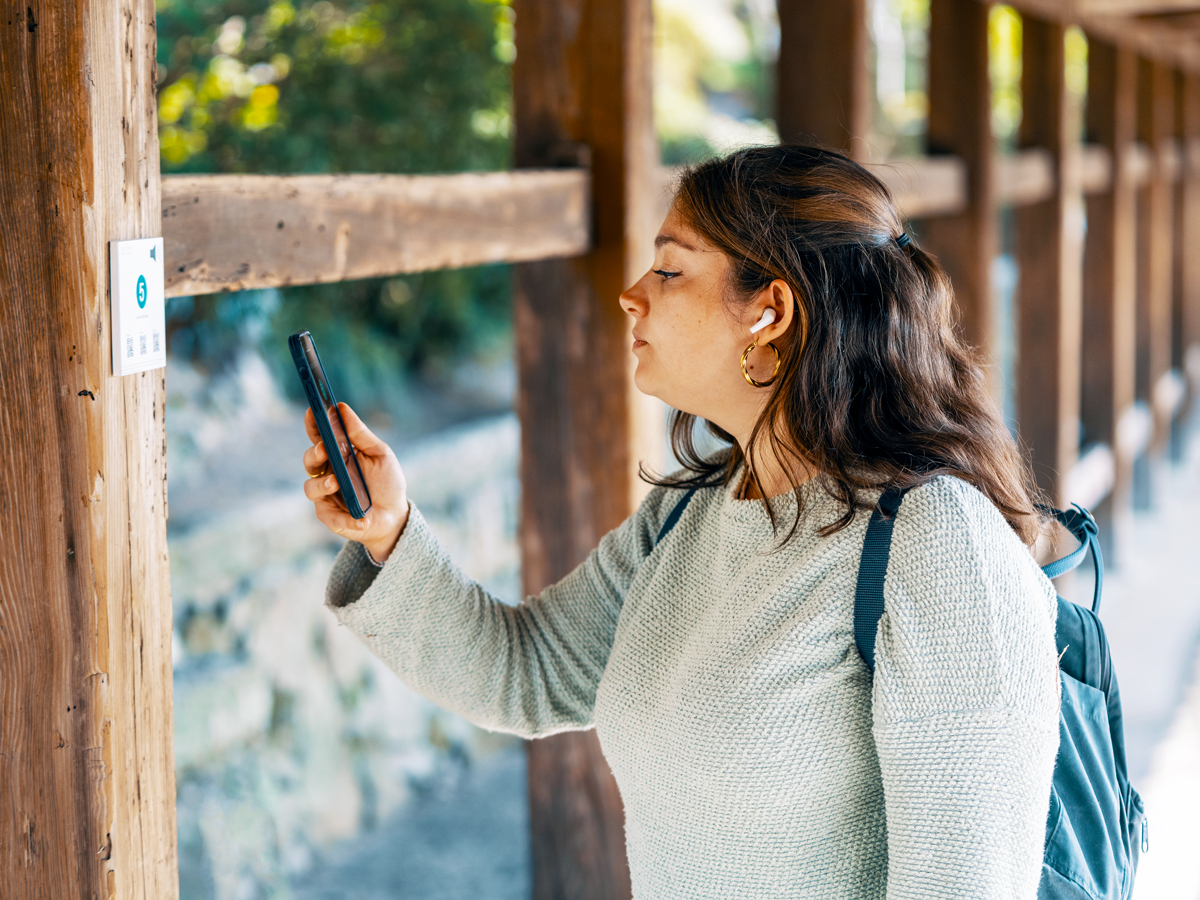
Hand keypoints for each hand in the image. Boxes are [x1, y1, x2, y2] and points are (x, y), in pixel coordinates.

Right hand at [303, 403, 409, 563]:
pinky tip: (361, 518)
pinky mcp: (330, 517)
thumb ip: (360, 433)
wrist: (394, 515)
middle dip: (314, 453)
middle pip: (309, 460)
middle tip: (324, 449)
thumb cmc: (386, 482)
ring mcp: (325, 495)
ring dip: (322, 484)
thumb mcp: (379, 454)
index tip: (312, 411)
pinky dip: (346, 518)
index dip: (313, 424)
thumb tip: (341, 407)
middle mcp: (326, 473)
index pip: (319, 436)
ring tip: (336, 482)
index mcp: (337, 454)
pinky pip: (330, 516)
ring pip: (310, 487)